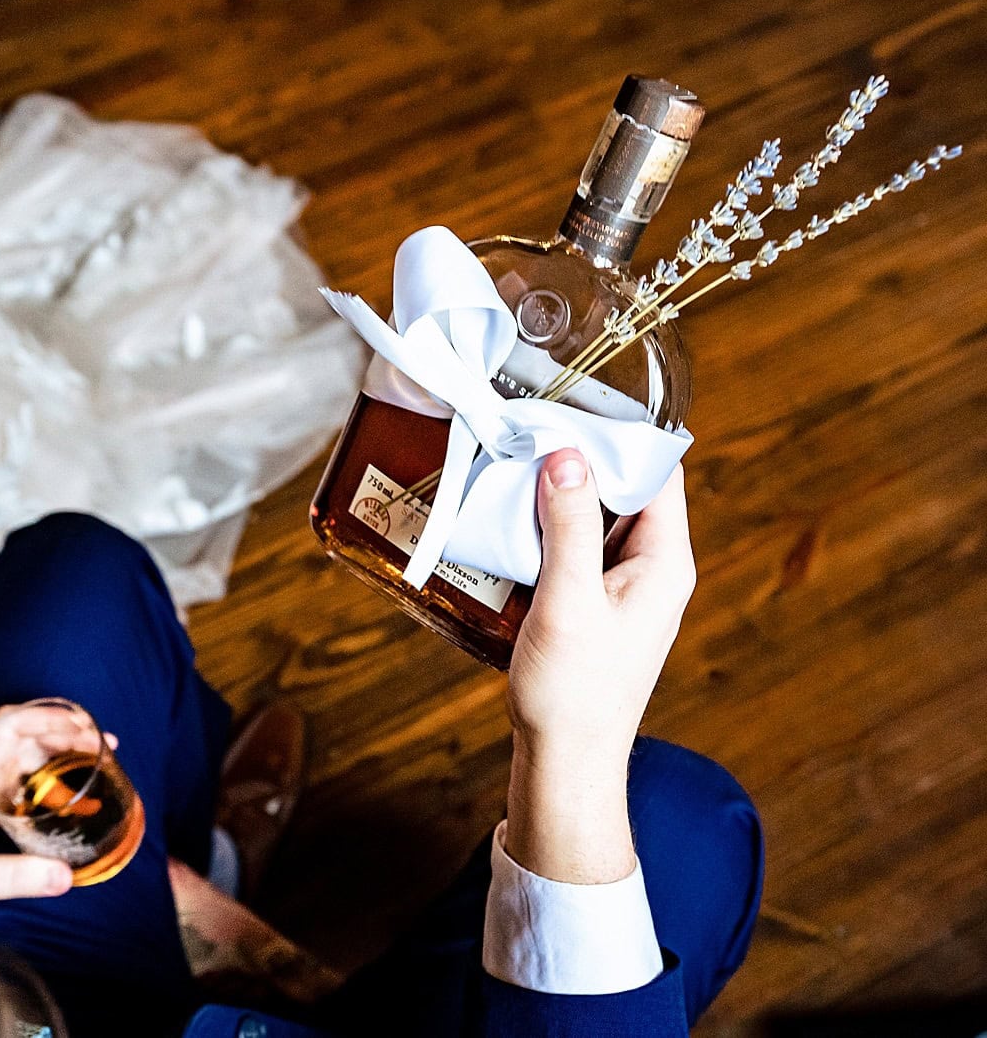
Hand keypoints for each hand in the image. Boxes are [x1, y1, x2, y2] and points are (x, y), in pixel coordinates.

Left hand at [0, 704, 86, 911]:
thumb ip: (15, 877)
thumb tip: (65, 875)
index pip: (6, 727)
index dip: (47, 718)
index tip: (82, 728)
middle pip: (20, 732)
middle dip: (62, 730)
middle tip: (102, 744)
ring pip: (19, 751)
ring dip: (56, 748)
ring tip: (94, 758)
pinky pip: (16, 773)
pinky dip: (45, 771)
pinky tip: (65, 790)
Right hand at [504, 449, 694, 881]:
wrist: (567, 763)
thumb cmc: (574, 694)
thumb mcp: (568, 601)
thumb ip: (568, 526)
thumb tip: (567, 454)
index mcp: (664, 562)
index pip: (656, 473)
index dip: (618, 436)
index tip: (569, 409)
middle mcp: (650, 569)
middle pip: (621, 490)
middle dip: (576, 461)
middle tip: (526, 432)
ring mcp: (621, 588)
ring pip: (592, 518)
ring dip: (554, 496)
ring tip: (510, 468)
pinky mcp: (592, 606)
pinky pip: (573, 549)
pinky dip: (543, 531)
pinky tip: (507, 523)